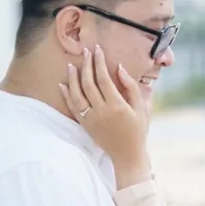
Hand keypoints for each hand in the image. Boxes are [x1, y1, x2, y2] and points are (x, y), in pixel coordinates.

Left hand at [59, 46, 151, 184]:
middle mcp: (102, 111)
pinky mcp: (85, 125)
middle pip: (89, 83)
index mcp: (117, 106)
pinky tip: (63, 84)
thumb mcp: (141, 108)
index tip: (98, 50)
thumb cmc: (138, 130)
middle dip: (86, 65)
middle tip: (85, 52)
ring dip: (73, 79)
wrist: (127, 155)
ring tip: (71, 65)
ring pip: (77, 95)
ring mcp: (91, 119)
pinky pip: (73, 108)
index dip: (100, 62)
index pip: (104, 79)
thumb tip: (120, 68)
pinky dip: (66, 95)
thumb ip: (132, 87)